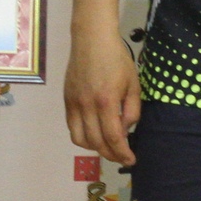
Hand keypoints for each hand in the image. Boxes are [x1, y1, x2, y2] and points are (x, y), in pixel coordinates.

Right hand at [63, 24, 141, 164]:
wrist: (91, 39)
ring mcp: (74, 104)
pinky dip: (83, 137)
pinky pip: (71, 127)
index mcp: (106, 101)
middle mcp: (87, 106)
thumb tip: (125, 129)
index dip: (122, 153)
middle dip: (111, 154)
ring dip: (95, 148)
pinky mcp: (66, 100)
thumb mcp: (133, 84)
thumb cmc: (117, 59)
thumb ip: (131, 110)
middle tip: (122, 156)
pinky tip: (94, 134)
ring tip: (108, 146)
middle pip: (96, 143)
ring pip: (80, 139)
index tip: (131, 160)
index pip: (113, 138)